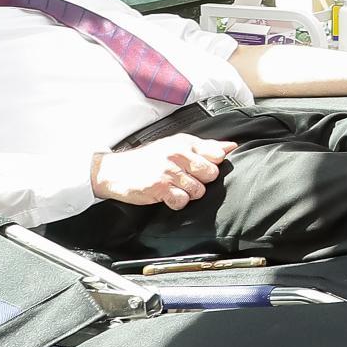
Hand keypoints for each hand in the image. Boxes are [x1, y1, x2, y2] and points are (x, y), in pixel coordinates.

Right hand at [92, 136, 234, 207]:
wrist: (114, 171)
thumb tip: (232, 147)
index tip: (200, 169)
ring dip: (188, 194)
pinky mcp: (159, 187)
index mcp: (185, 143)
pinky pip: (182, 201)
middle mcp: (178, 154)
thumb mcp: (177, 145)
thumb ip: (206, 147)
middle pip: (211, 174)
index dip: (213, 165)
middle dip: (202, 181)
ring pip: (198, 190)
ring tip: (175, 188)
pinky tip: (168, 197)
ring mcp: (168, 171)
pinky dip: (177, 203)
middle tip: (186, 180)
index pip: (217, 154)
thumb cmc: (149, 159)